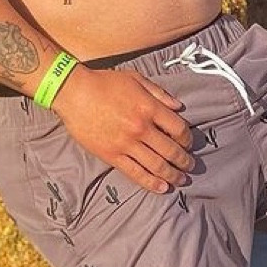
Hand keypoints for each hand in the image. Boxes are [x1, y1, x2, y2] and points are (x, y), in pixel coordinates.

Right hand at [51, 65, 194, 193]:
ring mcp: (126, 144)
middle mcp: (141, 128)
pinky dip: (151, 183)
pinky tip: (162, 188)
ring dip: (173, 174)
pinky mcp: (112, 156)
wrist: (75, 93)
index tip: (189, 143)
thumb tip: (179, 107)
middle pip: (171, 150)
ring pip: (156, 165)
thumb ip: (159, 93)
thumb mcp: (136, 79)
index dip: (187, 138)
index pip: (178, 128)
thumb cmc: (105, 82)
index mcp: (149, 107)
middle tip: (191, 166)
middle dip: (184, 160)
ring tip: (182, 179)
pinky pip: (135, 173)